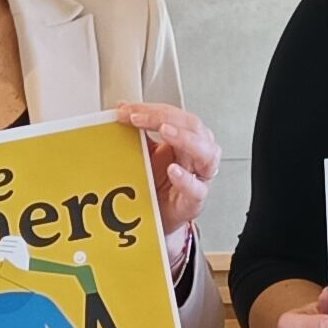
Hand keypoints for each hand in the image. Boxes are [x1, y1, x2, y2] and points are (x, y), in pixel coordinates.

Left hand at [115, 102, 219, 253]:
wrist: (156, 218)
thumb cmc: (158, 185)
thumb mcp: (145, 155)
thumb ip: (137, 134)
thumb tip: (120, 109)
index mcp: (186, 140)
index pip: (175, 116)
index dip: (152, 110)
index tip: (127, 111)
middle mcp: (197, 155)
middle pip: (193, 127)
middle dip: (165, 118)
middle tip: (139, 117)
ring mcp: (199, 178)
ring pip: (206, 153)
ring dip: (185, 139)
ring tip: (166, 131)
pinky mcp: (194, 201)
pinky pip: (197, 189)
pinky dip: (186, 179)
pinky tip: (174, 170)